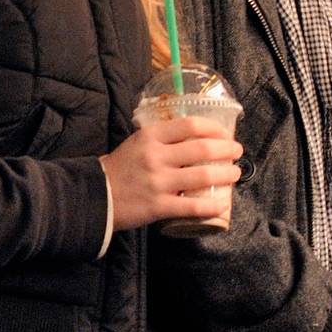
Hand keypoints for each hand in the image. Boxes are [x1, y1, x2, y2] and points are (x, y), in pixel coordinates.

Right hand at [100, 115, 241, 229]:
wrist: (93, 196)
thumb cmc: (119, 168)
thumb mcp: (137, 143)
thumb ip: (163, 138)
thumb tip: (195, 135)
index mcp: (151, 136)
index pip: (191, 125)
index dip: (215, 129)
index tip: (227, 134)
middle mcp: (156, 156)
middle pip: (202, 148)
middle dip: (227, 150)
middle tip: (237, 153)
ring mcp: (158, 182)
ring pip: (202, 175)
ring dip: (225, 174)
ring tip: (235, 174)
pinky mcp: (158, 206)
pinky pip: (192, 206)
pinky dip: (211, 206)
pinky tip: (222, 205)